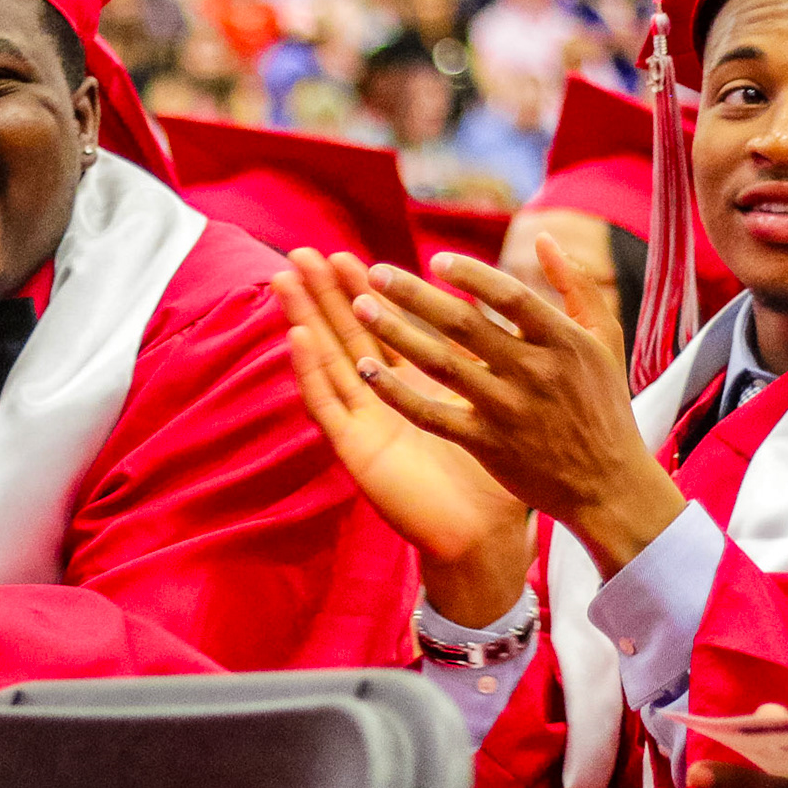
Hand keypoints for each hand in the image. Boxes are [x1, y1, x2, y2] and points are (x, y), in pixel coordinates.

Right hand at [275, 249, 531, 626]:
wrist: (486, 535)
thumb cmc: (496, 478)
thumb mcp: (493, 404)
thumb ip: (490, 361)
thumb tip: (502, 313)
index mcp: (415, 388)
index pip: (382, 329)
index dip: (363, 292)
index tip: (349, 253)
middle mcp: (383, 401)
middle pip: (346, 335)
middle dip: (324, 294)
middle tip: (302, 252)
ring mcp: (365, 423)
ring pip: (328, 360)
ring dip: (305, 320)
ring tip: (284, 280)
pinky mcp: (356, 450)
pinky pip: (328, 405)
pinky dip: (310, 371)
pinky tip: (298, 337)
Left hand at [350, 237, 683, 577]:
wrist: (607, 486)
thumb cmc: (604, 404)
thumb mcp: (605, 339)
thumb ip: (576, 285)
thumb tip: (542, 237)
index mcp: (563, 341)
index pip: (510, 296)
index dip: (471, 274)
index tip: (436, 260)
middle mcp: (533, 373)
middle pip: (463, 325)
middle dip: (414, 295)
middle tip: (374, 272)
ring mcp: (506, 410)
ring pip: (439, 365)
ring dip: (396, 333)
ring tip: (360, 307)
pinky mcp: (485, 445)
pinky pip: (431, 415)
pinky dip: (396, 393)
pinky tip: (365, 370)